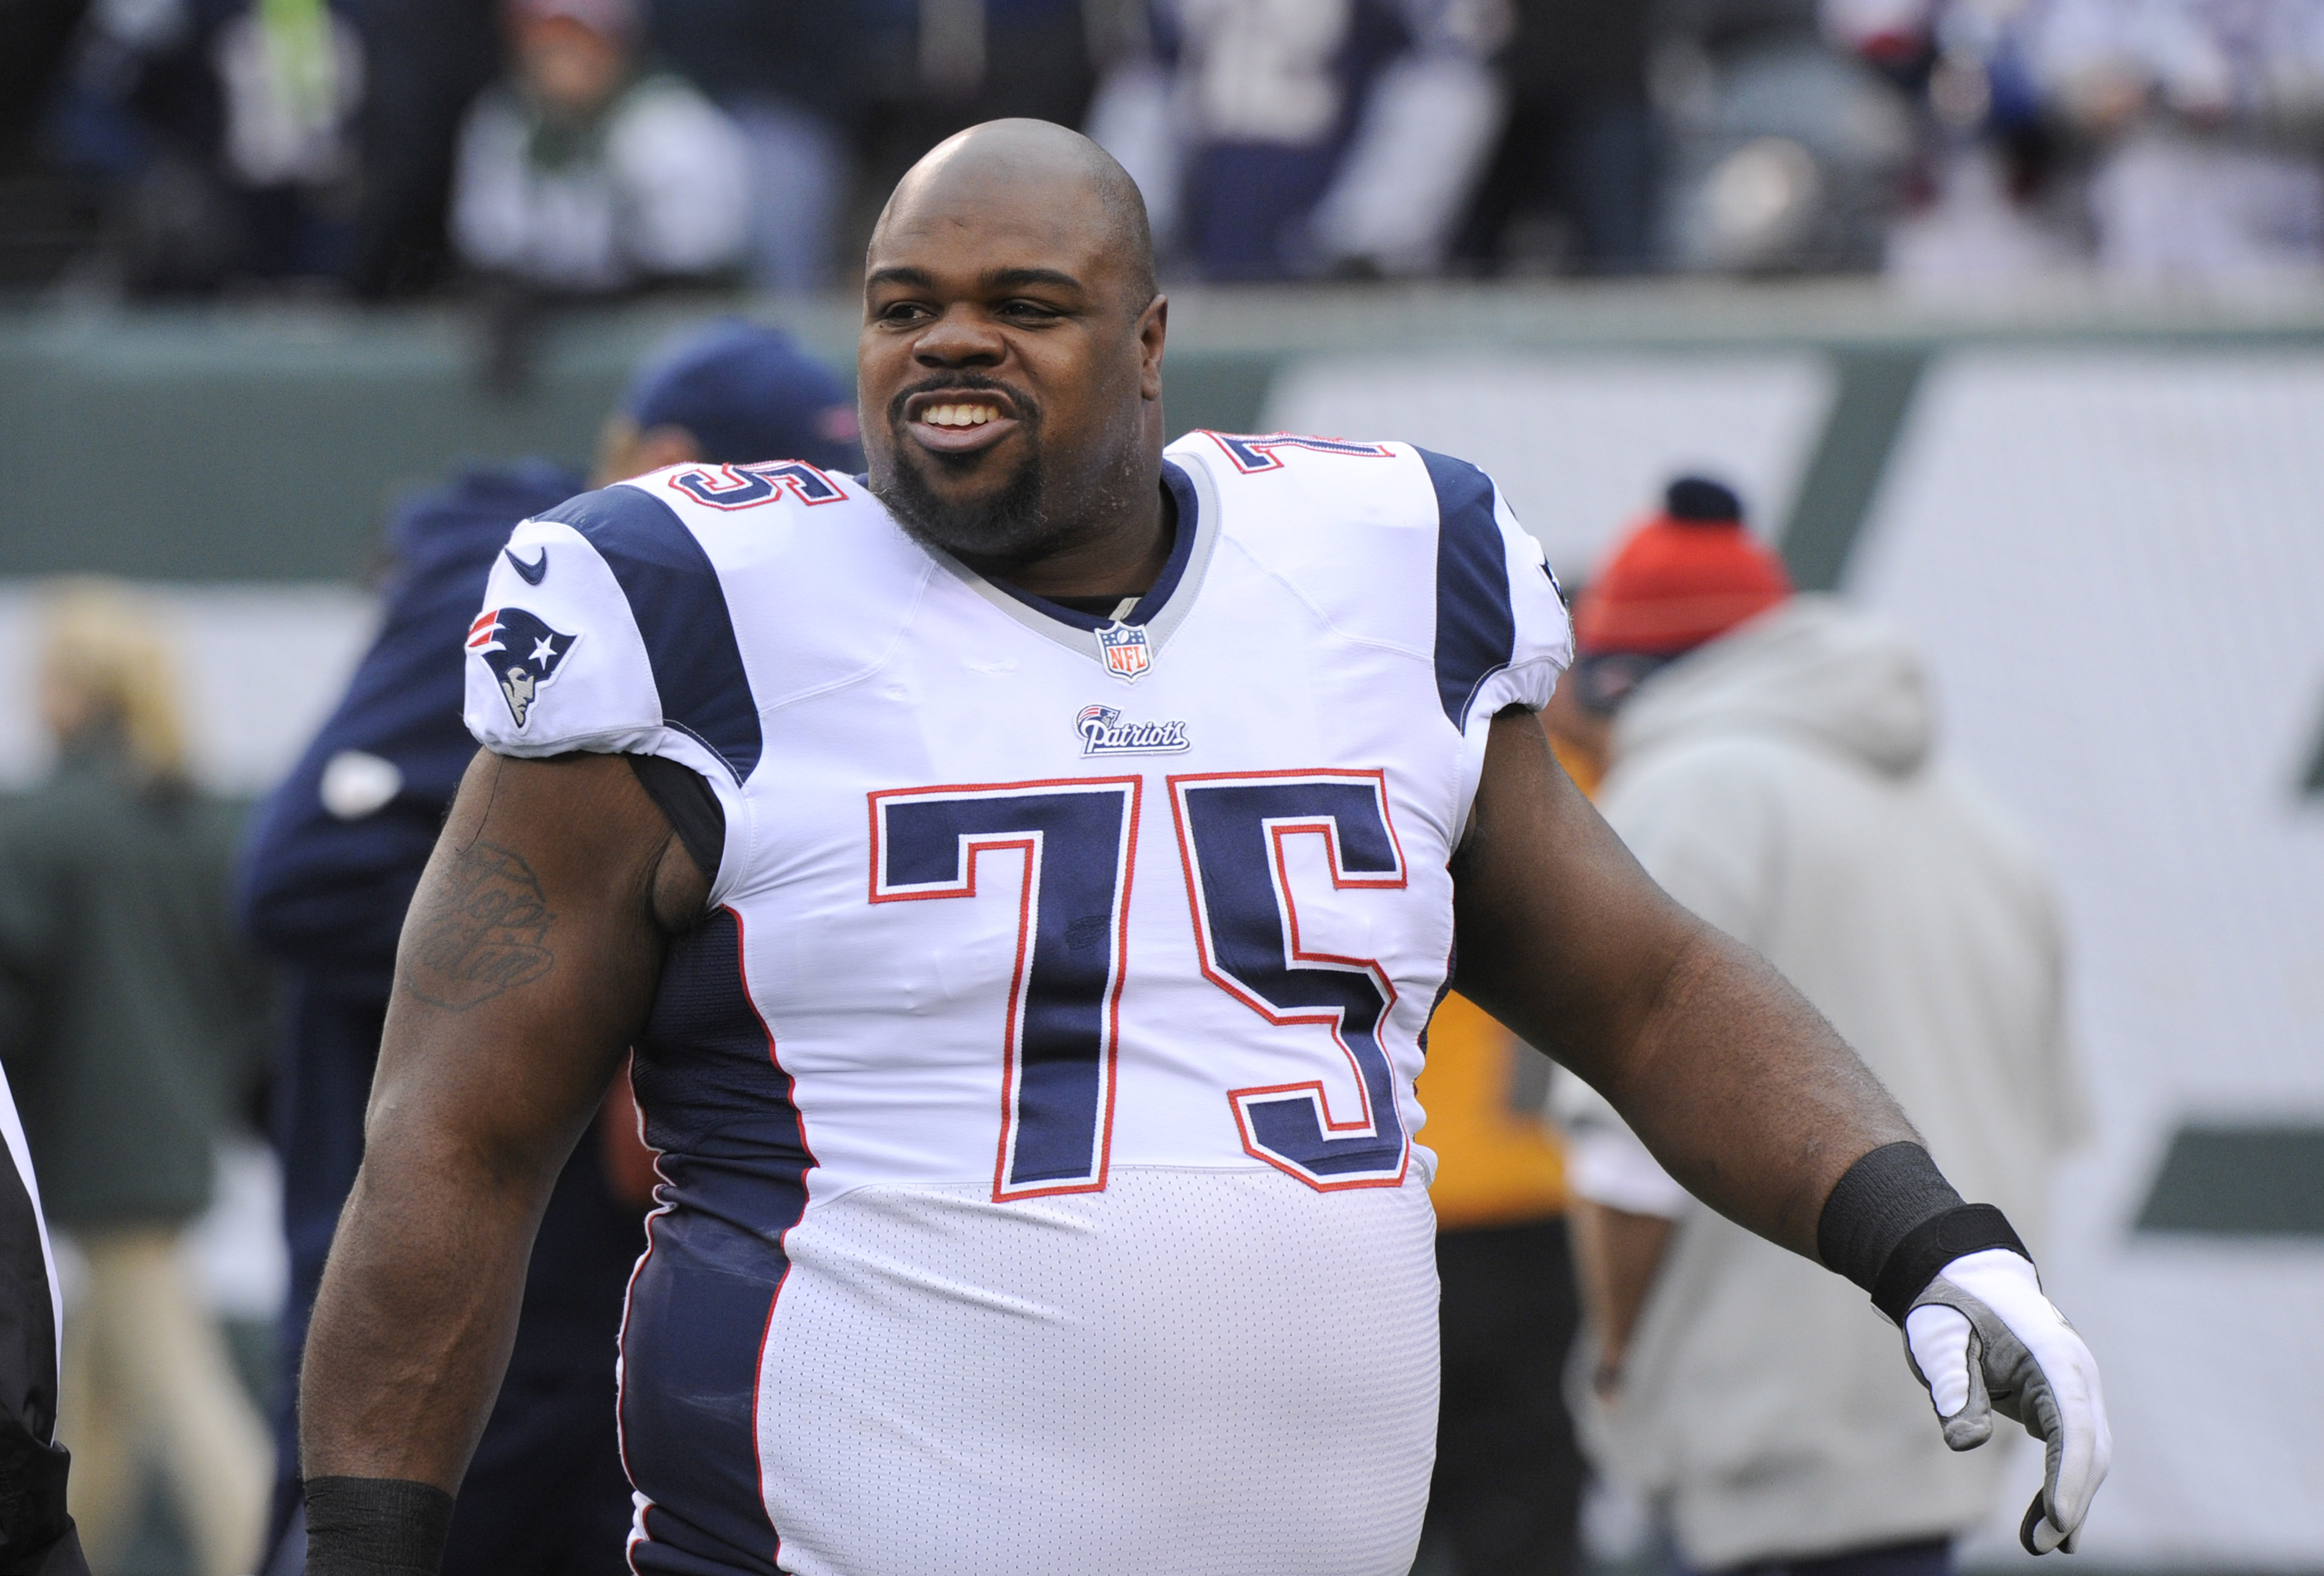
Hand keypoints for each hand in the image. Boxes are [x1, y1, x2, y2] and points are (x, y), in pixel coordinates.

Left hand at [1903, 1249, 2110, 1553]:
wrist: (1962, 1276)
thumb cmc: (1949, 1307)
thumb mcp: (1939, 1339)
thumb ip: (1952, 1384)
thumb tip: (1963, 1442)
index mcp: (2054, 1357)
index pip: (2073, 1426)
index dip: (2068, 1475)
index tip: (2057, 1519)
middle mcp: (2076, 1375)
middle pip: (2090, 1447)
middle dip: (2071, 1499)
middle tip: (2042, 1545)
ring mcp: (2074, 1388)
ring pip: (2087, 1453)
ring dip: (2070, 1499)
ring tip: (2040, 1545)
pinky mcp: (2060, 1401)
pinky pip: (2071, 1449)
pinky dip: (2061, 1484)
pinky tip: (2047, 1521)